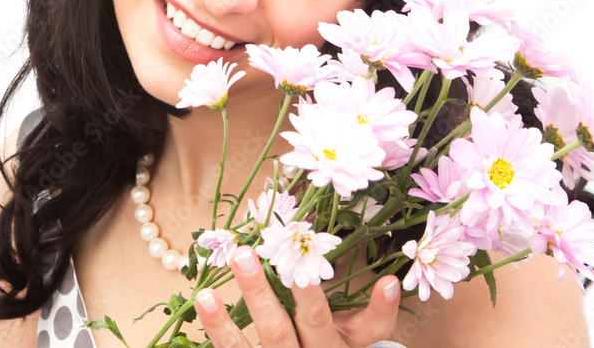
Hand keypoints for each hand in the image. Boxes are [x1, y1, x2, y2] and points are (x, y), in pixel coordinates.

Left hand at [195, 246, 399, 346]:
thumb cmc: (338, 347)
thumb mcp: (361, 337)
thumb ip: (378, 314)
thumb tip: (391, 281)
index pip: (319, 322)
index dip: (309, 298)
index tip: (298, 268)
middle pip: (277, 330)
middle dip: (259, 293)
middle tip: (243, 254)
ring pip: (249, 346)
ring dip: (224, 320)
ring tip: (206, 291)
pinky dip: (216, 329)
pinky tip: (202, 302)